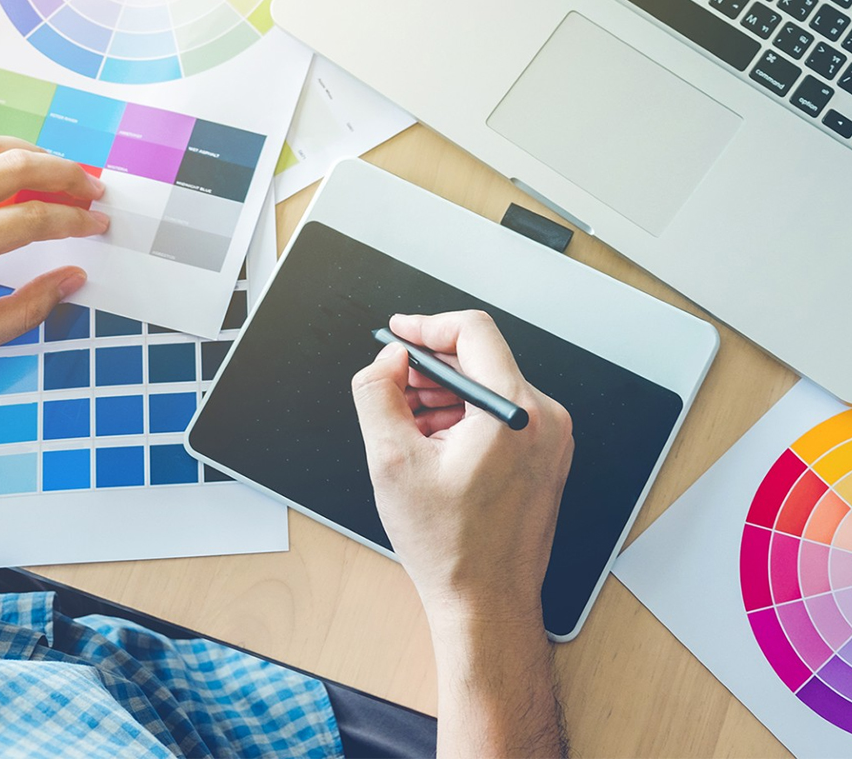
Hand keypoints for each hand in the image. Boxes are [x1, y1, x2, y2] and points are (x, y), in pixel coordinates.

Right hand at [350, 311, 573, 624]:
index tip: (397, 334)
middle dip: (429, 368)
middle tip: (392, 387)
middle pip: (481, 359)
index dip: (426, 326)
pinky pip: (502, 415)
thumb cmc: (450, 546)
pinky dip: (464, 418)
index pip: (473, 332)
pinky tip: (434, 447)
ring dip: (444, 395)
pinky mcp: (546, 458)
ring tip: (407, 426)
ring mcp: (551, 440)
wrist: (486, 603)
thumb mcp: (392, 461)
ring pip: (489, 388)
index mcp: (514, 411)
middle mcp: (544, 419)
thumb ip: (378, 393)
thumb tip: (387, 360)